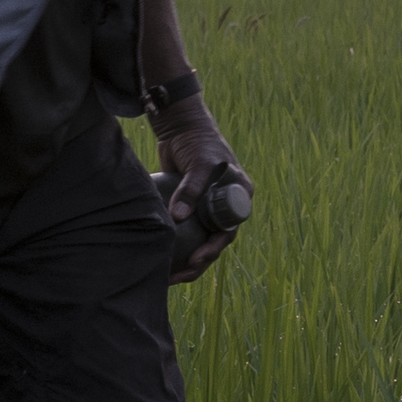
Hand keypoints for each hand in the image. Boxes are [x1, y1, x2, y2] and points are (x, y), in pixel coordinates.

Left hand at [157, 116, 250, 279]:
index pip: (228, 230)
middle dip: (199, 261)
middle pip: (215, 241)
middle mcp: (225, 206)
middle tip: (180, 274)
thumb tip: (177, 218)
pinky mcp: (190, 207)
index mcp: (238, 197)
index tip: (197, 258)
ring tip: (170, 276)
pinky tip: (163, 258)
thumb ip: (191, 189)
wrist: (180, 126)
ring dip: (188, 259)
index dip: (214, 248)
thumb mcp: (200, 164)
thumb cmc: (197, 142)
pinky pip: (186, 231)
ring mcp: (207, 207)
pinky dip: (177, 244)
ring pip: (201, 240)